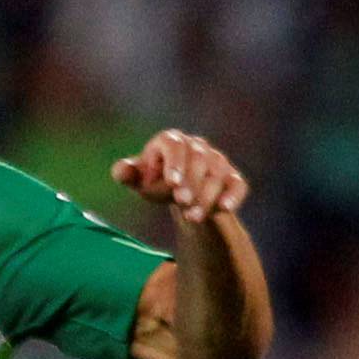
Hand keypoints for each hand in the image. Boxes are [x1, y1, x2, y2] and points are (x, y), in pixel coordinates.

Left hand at [111, 130, 247, 225]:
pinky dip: (233, 195)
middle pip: (198, 160)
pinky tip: (224, 209)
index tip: (172, 182)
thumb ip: (127, 174)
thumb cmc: (154, 180)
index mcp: (171, 141)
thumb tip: (120, 171)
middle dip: (191, 181)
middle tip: (181, 201)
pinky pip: (237, 184)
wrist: (179, 192)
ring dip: (206, 195)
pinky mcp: (231, 178)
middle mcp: (197, 147)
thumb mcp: (138, 179)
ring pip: (217, 174)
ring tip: (192, 217)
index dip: (175, 162)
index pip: (174, 146)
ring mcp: (216, 161)